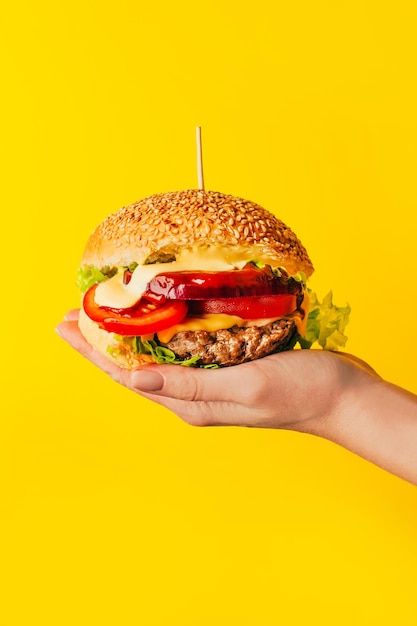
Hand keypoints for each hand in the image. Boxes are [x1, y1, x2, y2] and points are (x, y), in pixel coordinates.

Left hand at [56, 309, 375, 431]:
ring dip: (127, 335)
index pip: (127, 375)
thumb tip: (134, 377)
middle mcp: (194, 396)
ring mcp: (211, 382)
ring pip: (155, 356)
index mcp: (192, 404)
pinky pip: (182, 349)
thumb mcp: (246, 387)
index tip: (65, 325)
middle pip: (134, 365)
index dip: (92, 351)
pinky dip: (161, 332)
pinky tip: (158, 317)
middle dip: (100, 341)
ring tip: (105, 313)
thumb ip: (191, 385)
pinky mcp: (227, 368)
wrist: (343, 396)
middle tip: (72, 314)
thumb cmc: (303, 391)